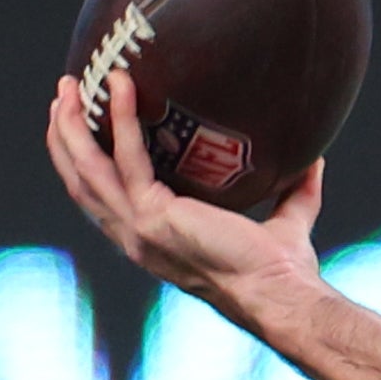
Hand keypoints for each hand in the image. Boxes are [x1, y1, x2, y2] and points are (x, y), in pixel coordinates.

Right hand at [43, 72, 324, 325]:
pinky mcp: (154, 218)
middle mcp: (137, 239)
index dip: (85, 162)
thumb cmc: (284, 270)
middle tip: (63, 93)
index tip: (80, 125)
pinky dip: (123, 119)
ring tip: (70, 85)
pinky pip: (127, 157)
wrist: (283, 294)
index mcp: (154, 241)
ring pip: (86, 170)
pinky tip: (123, 87)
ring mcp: (140, 231)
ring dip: (73, 125)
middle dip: (66, 136)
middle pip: (80, 182)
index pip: (103, 200)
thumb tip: (317, 159)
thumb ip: (294, 190)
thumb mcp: (285, 220)